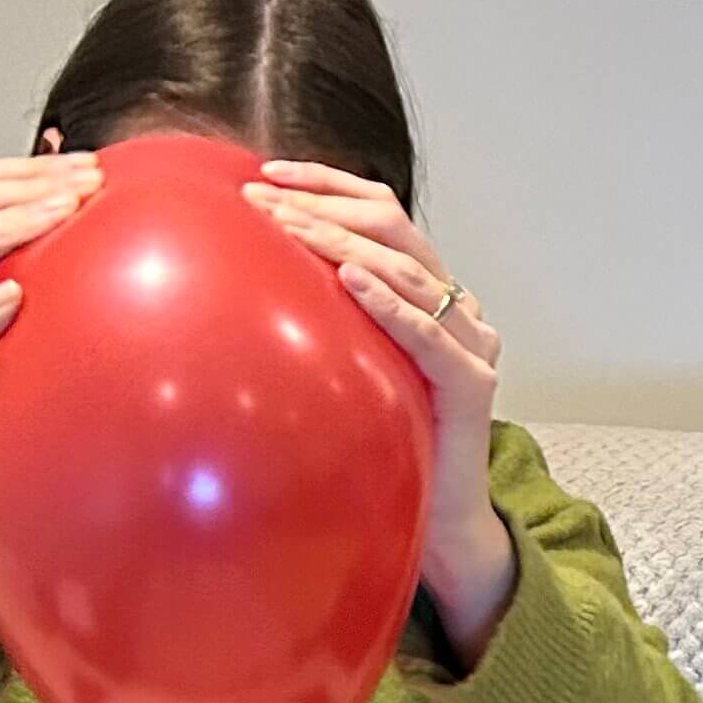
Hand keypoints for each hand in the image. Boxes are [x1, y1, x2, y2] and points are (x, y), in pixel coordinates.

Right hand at [0, 149, 103, 557]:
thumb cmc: (0, 432)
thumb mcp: (32, 354)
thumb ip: (54, 301)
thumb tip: (122, 250)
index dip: (19, 170)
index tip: (88, 169)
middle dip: (16, 187)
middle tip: (83, 187)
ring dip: (0, 227)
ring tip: (58, 216)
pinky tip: (15, 298)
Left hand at [241, 161, 516, 661]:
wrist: (438, 528)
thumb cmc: (385, 458)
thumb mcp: (341, 382)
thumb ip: (313, 339)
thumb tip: (229, 309)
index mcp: (428, 297)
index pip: (381, 217)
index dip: (327, 186)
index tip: (264, 174)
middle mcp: (457, 308)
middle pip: (393, 229)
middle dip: (323, 206)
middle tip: (260, 197)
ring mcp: (472, 342)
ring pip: (409, 270)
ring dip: (343, 242)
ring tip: (290, 225)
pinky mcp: (473, 384)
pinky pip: (428, 334)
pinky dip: (389, 303)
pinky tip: (348, 279)